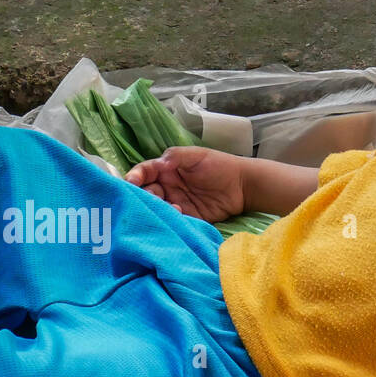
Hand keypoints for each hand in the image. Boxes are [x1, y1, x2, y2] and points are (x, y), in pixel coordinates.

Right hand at [124, 146, 245, 221]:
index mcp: (166, 169)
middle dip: (144, 196)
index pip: (144, 172)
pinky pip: (173, 220)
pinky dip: (170, 220)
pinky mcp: (188, 218)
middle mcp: (168, 187)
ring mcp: (176, 203)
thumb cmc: (220, 165)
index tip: (131, 182)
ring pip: (157, 208)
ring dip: (157, 209)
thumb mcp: (197, 155)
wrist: (243, 185)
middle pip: (147, 192)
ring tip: (170, 207)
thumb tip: (158, 164)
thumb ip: (176, 157)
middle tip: (151, 198)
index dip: (135, 176)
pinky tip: (177, 216)